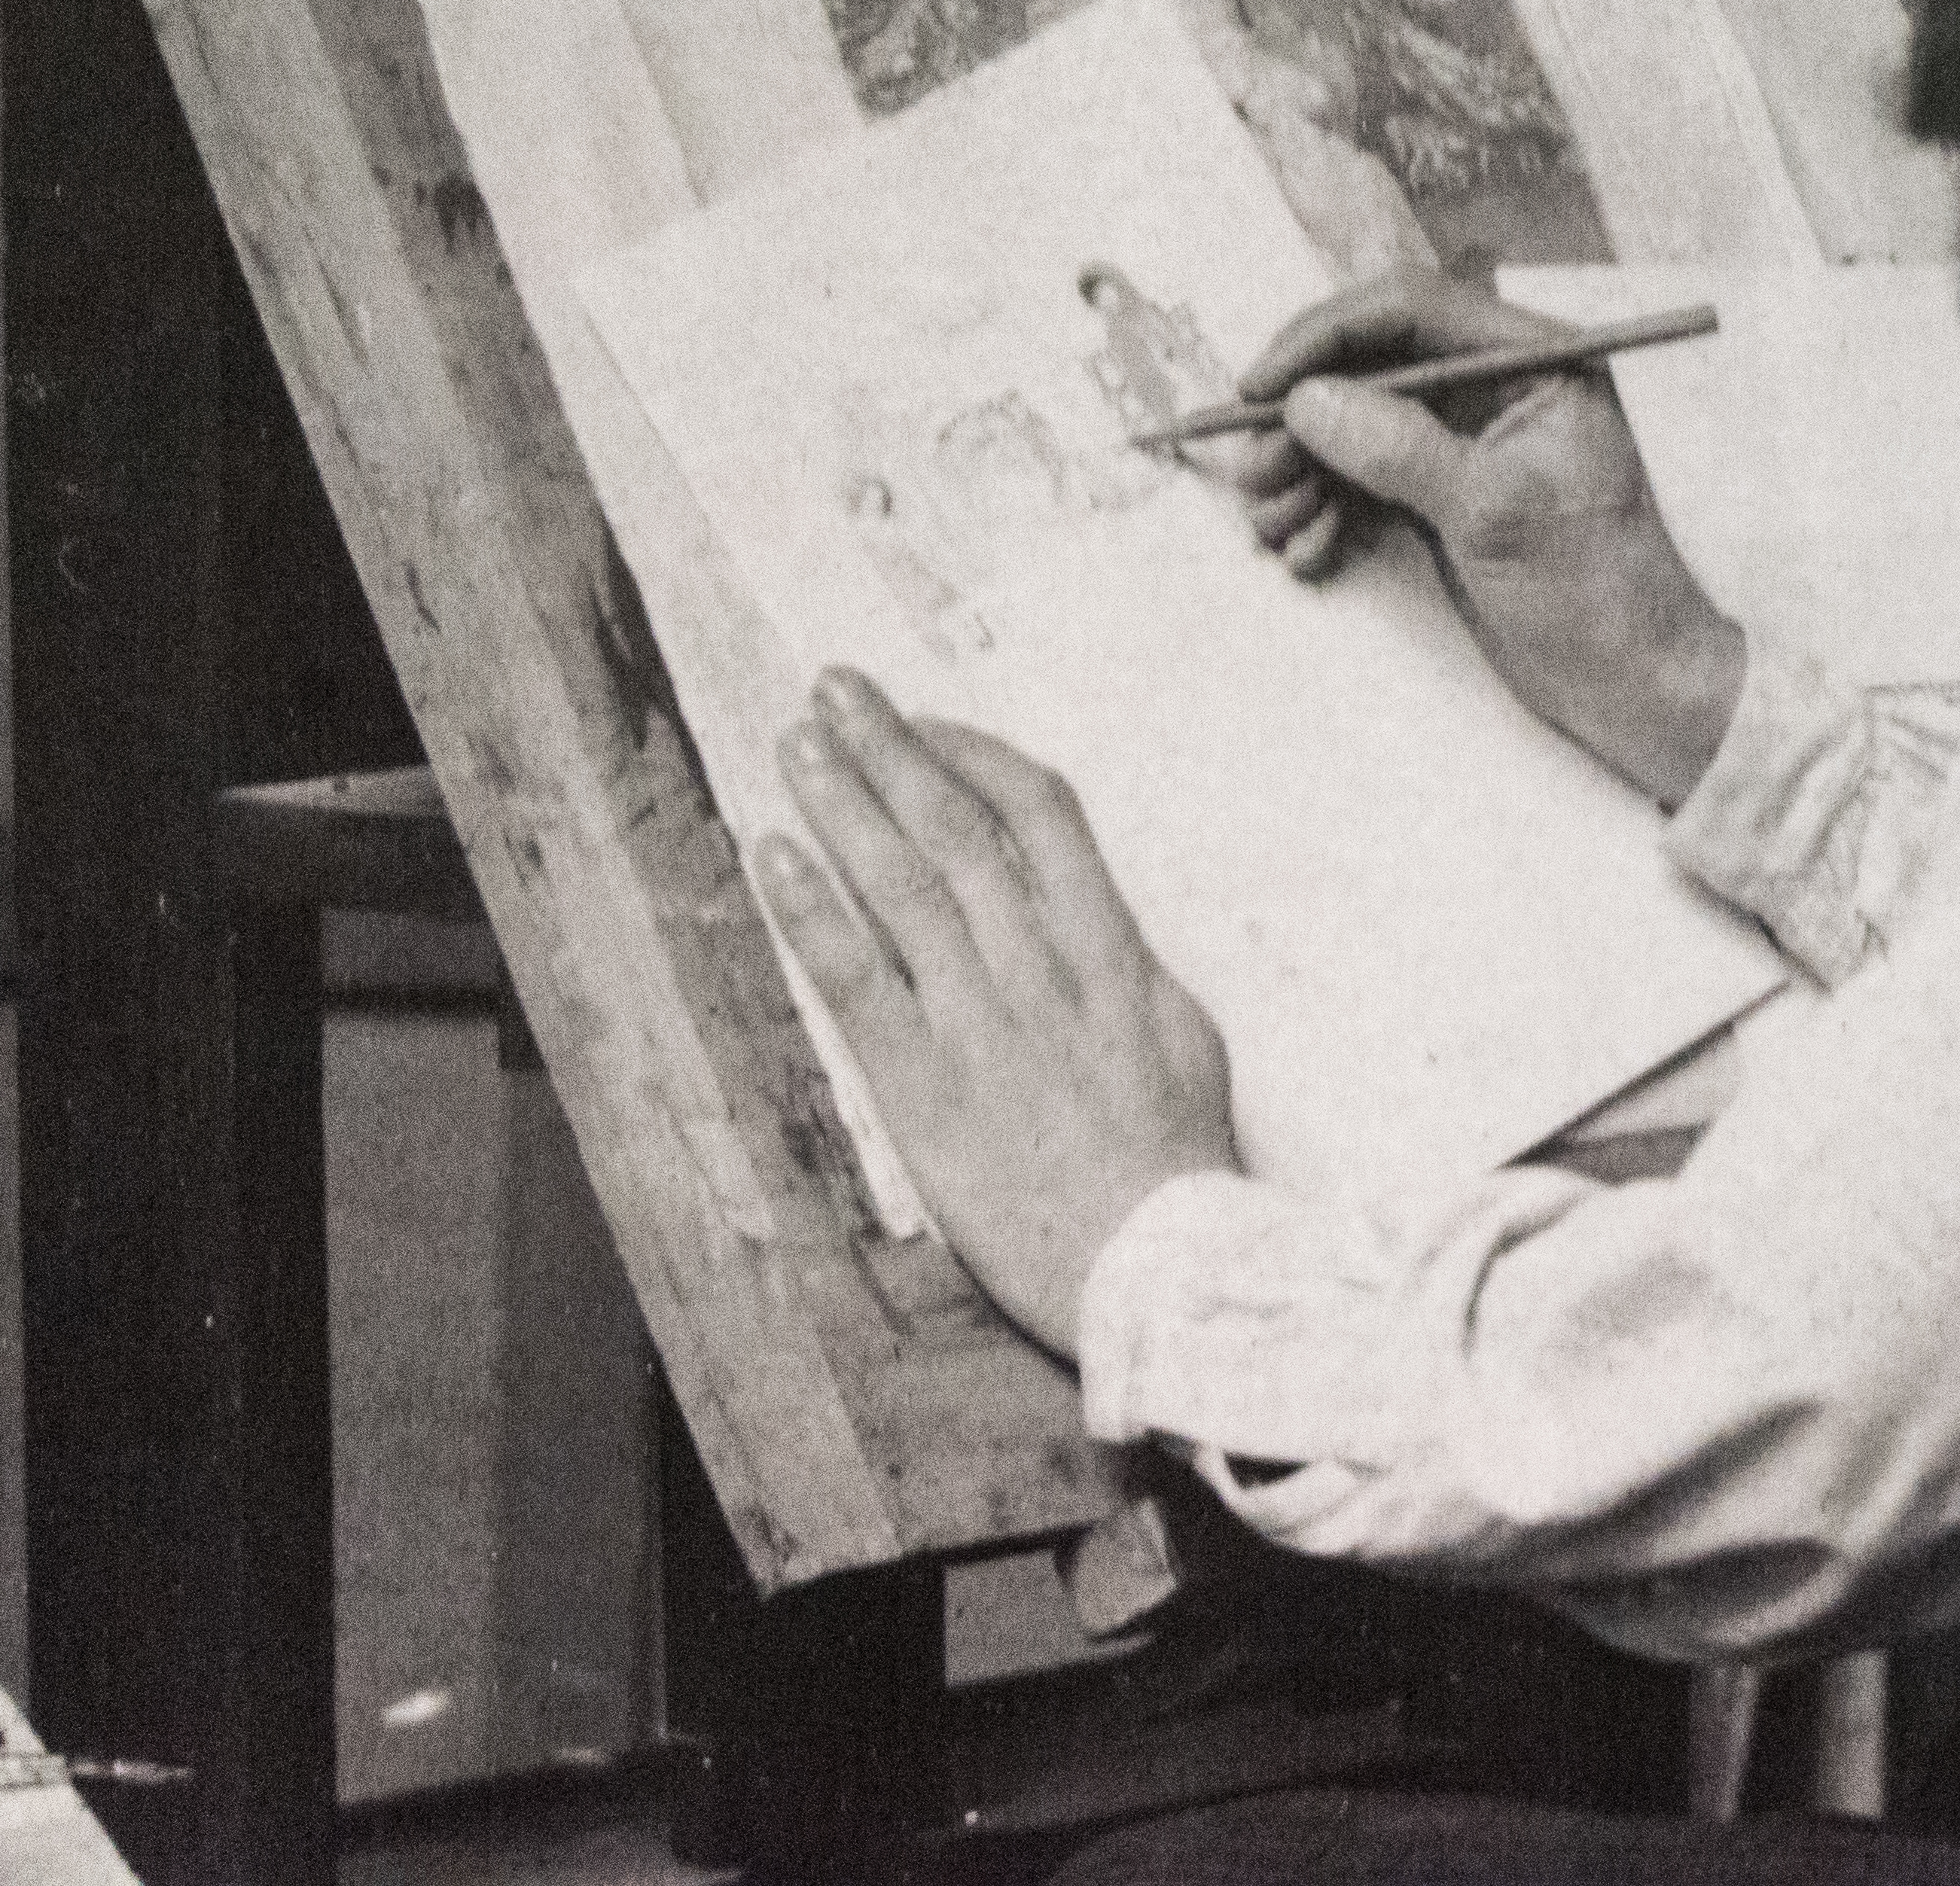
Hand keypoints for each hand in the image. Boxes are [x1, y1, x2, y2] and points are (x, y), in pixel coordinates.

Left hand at [758, 670, 1238, 1349]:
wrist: (1162, 1268)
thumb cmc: (1180, 1168)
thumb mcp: (1183, 1043)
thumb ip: (1132, 976)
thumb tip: (1099, 930)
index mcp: (1113, 954)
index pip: (1043, 818)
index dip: (977, 758)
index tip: (930, 723)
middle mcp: (1044, 971)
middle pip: (960, 829)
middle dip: (893, 749)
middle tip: (837, 691)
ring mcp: (983, 1024)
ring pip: (905, 884)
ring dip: (846, 803)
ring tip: (798, 744)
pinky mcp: (927, 1088)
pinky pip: (861, 981)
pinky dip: (813, 911)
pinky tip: (775, 855)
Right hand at [1196, 269, 1745, 807]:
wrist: (1636, 682)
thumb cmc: (1595, 588)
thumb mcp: (1493, 511)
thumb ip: (1399, 448)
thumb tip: (1307, 401)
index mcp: (1536, 359)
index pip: (1410, 309)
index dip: (1324, 338)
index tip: (1260, 387)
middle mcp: (1501, 386)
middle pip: (1374, 366)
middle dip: (1307, 419)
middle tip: (1254, 474)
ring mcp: (1473, 441)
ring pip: (1362, 426)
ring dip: (1307, 471)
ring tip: (1275, 526)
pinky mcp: (1452, 495)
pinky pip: (1370, 479)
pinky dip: (1330, 509)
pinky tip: (1309, 549)